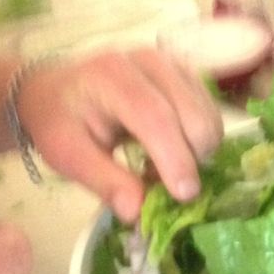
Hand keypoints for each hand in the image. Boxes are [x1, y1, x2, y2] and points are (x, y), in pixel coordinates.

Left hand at [15, 48, 223, 222]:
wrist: (60, 87)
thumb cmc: (62, 120)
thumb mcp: (68, 155)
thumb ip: (103, 182)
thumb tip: (137, 212)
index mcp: (111, 75)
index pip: (156, 118)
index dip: (175, 159)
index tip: (184, 195)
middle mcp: (149, 61)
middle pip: (193, 117)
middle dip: (192, 160)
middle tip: (167, 183)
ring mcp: (174, 64)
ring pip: (210, 118)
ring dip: (199, 152)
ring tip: (167, 163)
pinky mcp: (189, 73)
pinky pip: (214, 114)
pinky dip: (203, 140)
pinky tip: (178, 147)